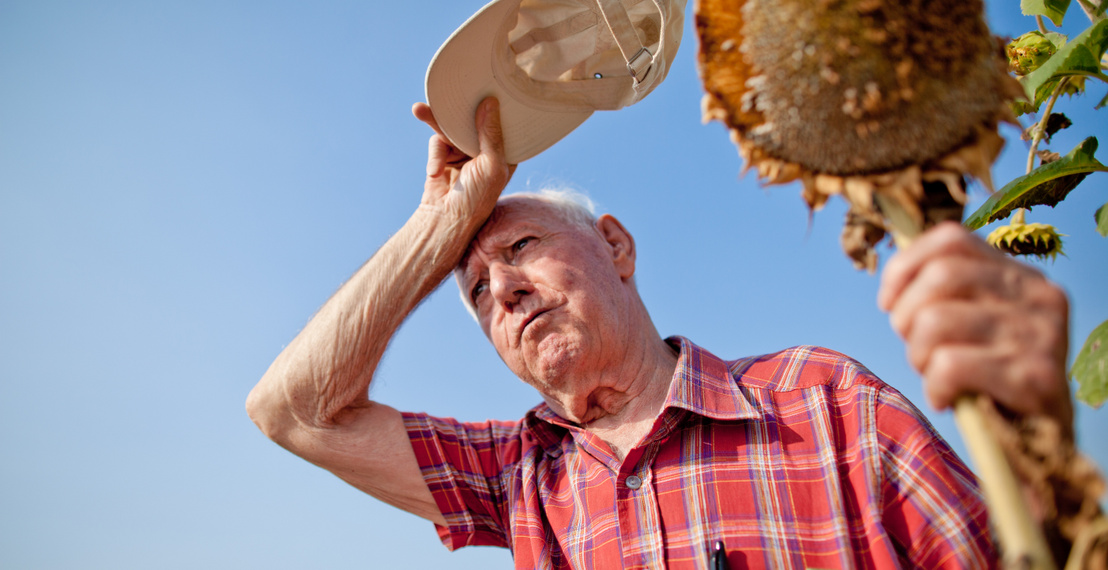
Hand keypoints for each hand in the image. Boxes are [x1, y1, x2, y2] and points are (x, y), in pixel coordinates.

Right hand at [412, 97, 515, 223]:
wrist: (445, 220)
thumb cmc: (476, 198)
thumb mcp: (490, 165)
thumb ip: (491, 134)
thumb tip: (490, 102)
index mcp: (504, 153)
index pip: (504, 122)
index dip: (497, 104)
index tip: (492, 82)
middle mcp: (485, 150)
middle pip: (473, 120)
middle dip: (459, 110)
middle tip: (450, 91)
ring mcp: (464, 152)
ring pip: (451, 127)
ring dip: (436, 122)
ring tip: (418, 109)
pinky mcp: (444, 155)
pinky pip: (437, 142)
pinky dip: (435, 155)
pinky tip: (434, 172)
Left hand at [877, 222, 1071, 428]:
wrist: (1044, 444)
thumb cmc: (994, 379)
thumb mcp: (977, 325)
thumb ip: (950, 294)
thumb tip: (895, 276)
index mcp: (1022, 276)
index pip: (952, 239)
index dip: (906, 266)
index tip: (888, 303)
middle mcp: (1038, 296)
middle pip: (939, 276)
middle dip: (907, 316)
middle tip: (914, 349)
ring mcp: (1040, 334)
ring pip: (936, 320)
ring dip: (918, 356)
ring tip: (933, 375)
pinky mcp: (1035, 376)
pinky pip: (950, 365)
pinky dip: (935, 386)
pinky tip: (947, 399)